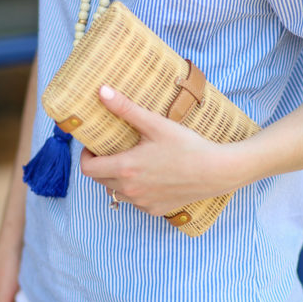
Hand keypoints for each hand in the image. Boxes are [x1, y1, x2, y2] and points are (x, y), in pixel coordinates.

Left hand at [79, 84, 244, 215]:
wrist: (216, 172)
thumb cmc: (187, 146)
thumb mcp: (155, 124)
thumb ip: (126, 109)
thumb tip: (102, 92)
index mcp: (125, 168)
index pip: (88, 168)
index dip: (86, 156)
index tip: (95, 147)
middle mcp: (130, 190)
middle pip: (100, 181)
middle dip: (101, 166)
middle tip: (113, 151)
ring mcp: (142, 203)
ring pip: (116, 193)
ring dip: (116, 180)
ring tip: (131, 164)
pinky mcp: (155, 210)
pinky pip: (135, 202)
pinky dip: (135, 191)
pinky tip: (149, 178)